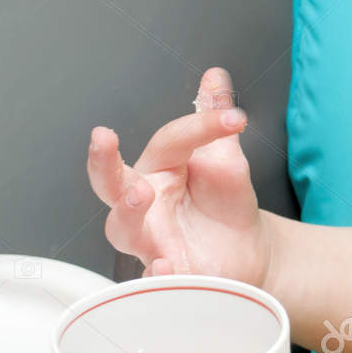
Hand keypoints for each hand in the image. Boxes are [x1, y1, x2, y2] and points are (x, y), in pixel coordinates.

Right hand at [86, 66, 270, 287]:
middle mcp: (142, 204)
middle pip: (110, 182)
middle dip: (102, 160)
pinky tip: (164, 264)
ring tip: (142, 194)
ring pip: (123, 226)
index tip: (236, 118)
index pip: (169, 140)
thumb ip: (215, 119)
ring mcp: (149, 239)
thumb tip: (214, 75)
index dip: (202, 124)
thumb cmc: (225, 205)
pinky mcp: (165, 272)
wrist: (249, 250)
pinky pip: (151, 277)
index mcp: (156, 170)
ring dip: (127, 210)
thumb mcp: (225, 158)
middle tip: (103, 138)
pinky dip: (155, 272)